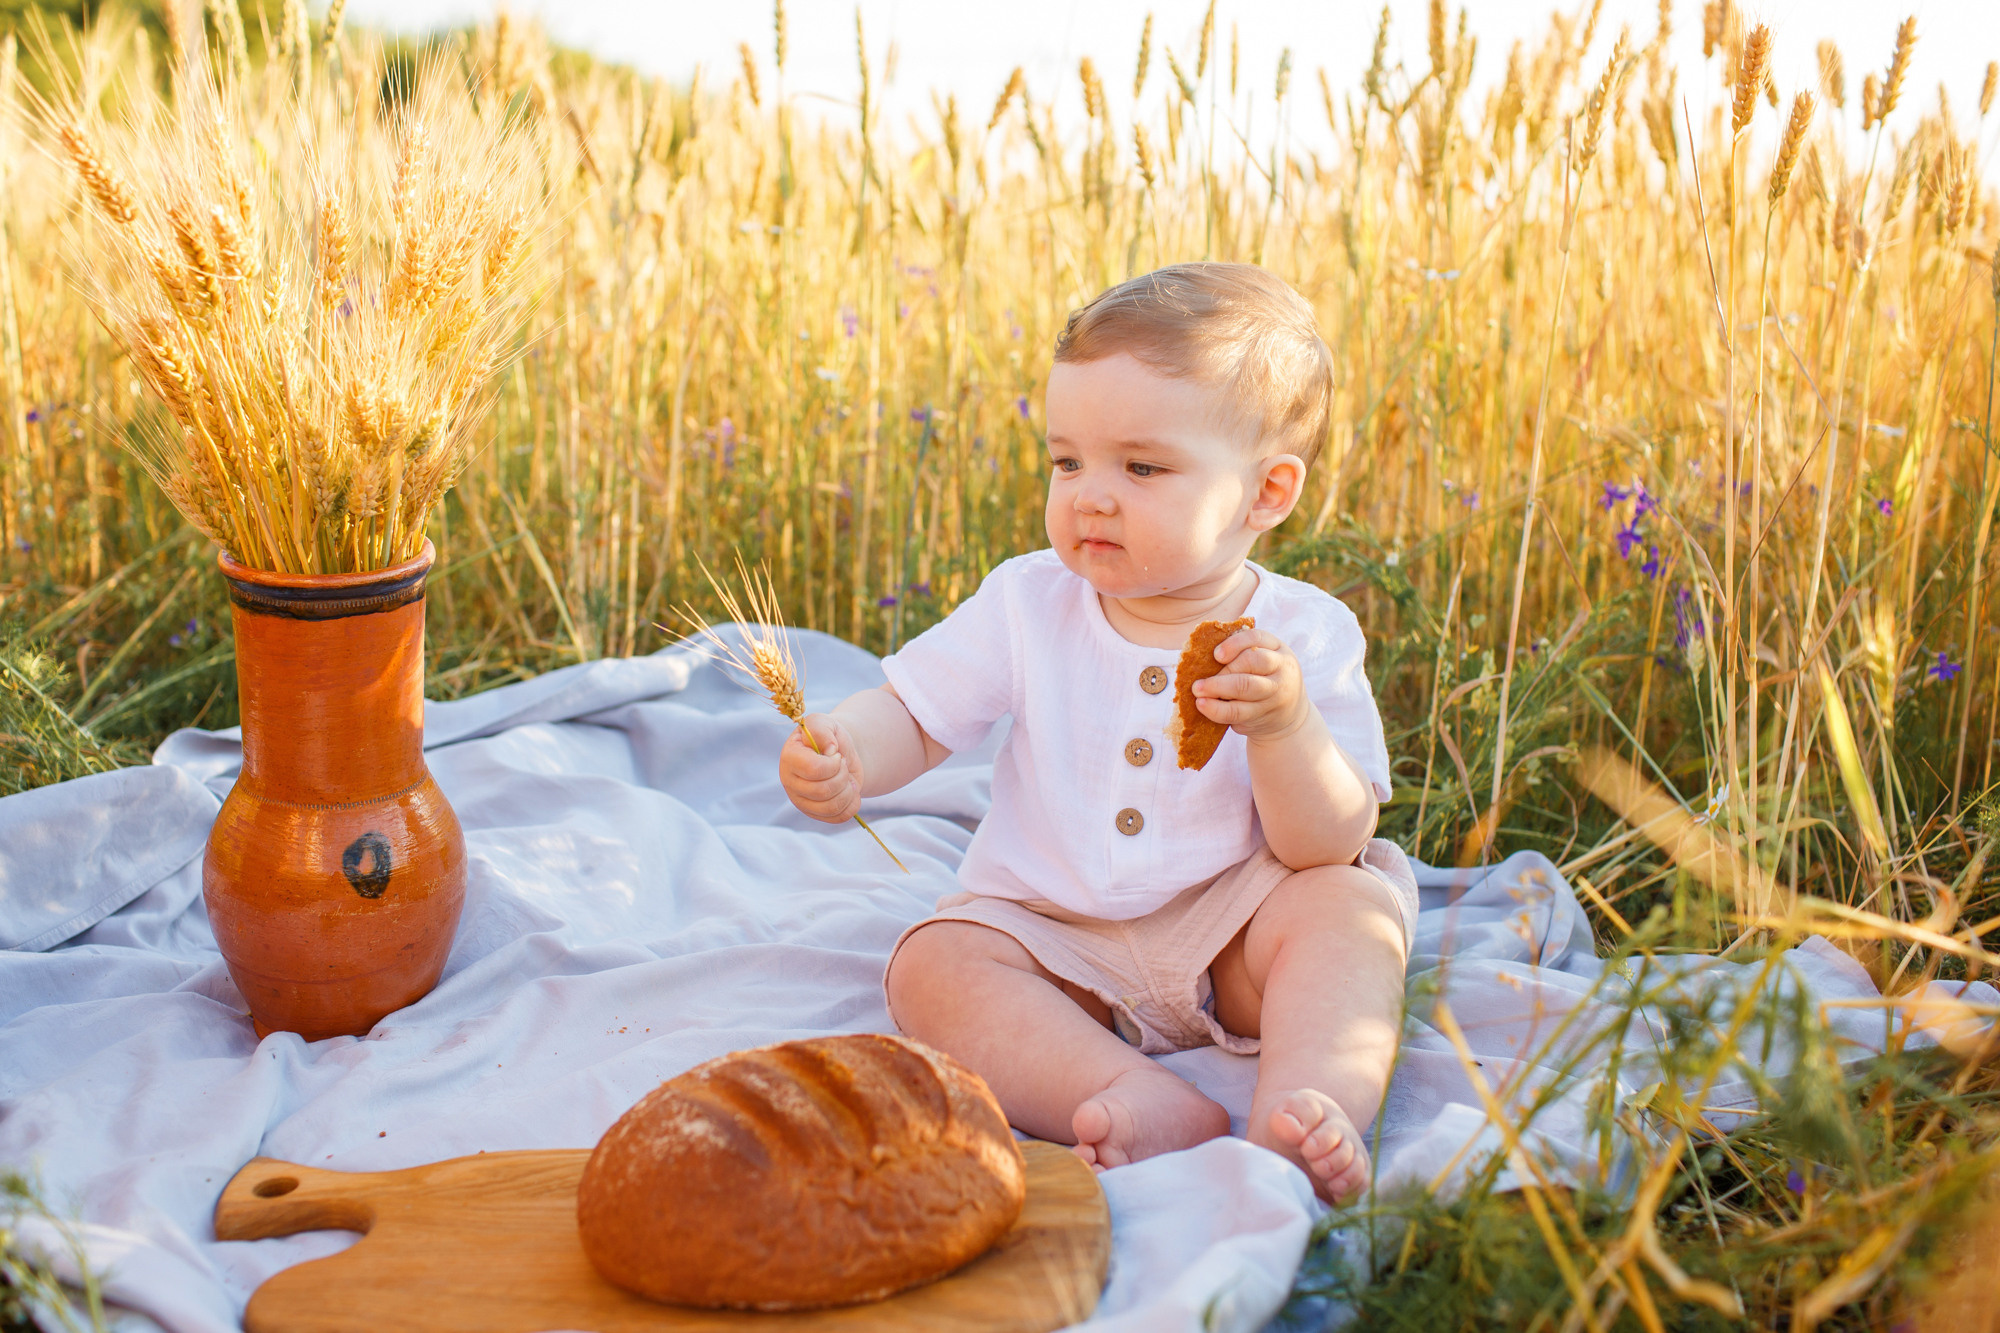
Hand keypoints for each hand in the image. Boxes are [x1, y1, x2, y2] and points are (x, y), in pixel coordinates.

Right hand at [779, 713, 863, 822]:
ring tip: (846, 778)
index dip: (832, 763)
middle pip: (822, 791)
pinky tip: (849, 791)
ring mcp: (801, 800)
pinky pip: (839, 817)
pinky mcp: (815, 814)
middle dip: (842, 776)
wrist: (840, 752)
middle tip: (842, 765)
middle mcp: (790, 782)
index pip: (813, 769)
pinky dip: (852, 804)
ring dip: (848, 791)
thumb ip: (820, 728)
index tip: (836, 753)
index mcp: (789, 757)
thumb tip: (828, 750)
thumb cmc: (829, 737)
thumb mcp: (824, 722)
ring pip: (831, 807)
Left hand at [1193, 627, 1311, 743]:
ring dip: (1218, 688)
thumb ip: (1241, 654)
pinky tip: (1203, 705)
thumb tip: (1201, 654)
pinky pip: (1240, 712)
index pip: (1257, 637)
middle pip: (1253, 662)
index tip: (1216, 655)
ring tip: (1198, 692)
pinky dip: (1218, 709)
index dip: (1234, 644)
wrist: (1289, 715)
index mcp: (1278, 649)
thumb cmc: (1264, 679)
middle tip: (1201, 680)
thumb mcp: (1264, 660)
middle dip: (1225, 669)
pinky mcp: (1265, 713)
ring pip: (1247, 687)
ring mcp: (1276, 693)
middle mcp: (1282, 669)